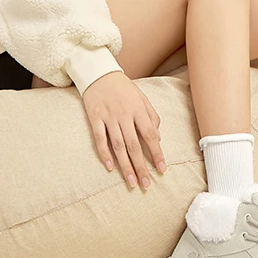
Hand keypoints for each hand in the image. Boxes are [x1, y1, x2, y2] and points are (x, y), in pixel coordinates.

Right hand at [82, 71, 166, 189]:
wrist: (99, 73)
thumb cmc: (124, 88)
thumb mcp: (142, 97)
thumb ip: (151, 116)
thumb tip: (158, 138)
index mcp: (138, 110)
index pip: (150, 135)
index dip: (157, 153)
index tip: (162, 169)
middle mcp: (124, 115)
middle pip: (134, 145)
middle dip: (141, 167)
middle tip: (146, 185)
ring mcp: (108, 117)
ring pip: (118, 146)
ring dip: (125, 166)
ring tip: (132, 182)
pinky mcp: (94, 118)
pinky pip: (100, 139)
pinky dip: (104, 154)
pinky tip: (110, 168)